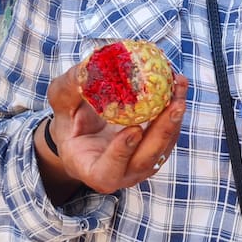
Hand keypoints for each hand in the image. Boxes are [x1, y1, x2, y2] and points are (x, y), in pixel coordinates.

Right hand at [42, 61, 188, 197]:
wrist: (85, 131)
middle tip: (174, 104)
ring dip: (174, 115)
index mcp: (91, 170)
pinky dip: (174, 106)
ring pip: (164, 145)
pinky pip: (170, 132)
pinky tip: (176, 83)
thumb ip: (68, 90)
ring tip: (179, 84)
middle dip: (163, 132)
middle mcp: (121, 174)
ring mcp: (141, 164)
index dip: (121, 153)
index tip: (133, 129)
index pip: (107, 171)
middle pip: (146, 159)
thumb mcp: (61, 105)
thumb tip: (87, 67)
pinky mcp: (156, 150)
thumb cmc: (69, 121)